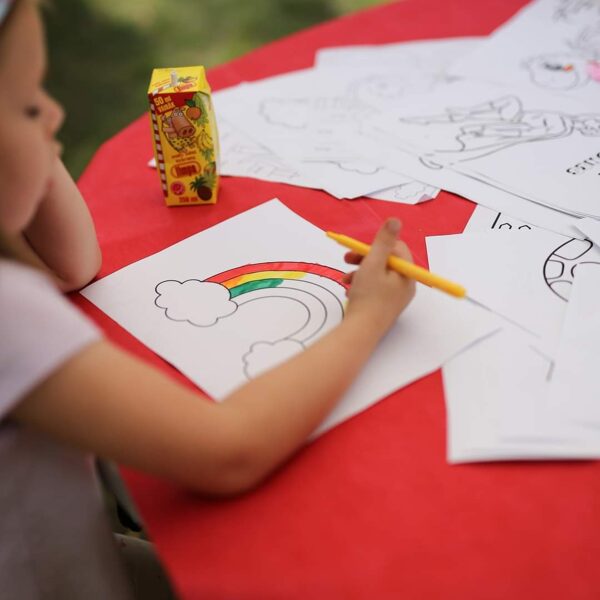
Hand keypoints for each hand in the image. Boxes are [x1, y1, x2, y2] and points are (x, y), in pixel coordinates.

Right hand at [342, 219, 415, 333]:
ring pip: (376, 275)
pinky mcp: (383, 307)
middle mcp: (404, 287)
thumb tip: (395, 220)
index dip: (377, 246)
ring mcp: (394, 299)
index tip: (359, 249)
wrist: (360, 333)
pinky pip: (373, 289)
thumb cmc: (368, 297)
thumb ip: (383, 241)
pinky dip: (360, 285)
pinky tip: (349, 290)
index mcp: (407, 275)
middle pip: (386, 262)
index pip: (397, 250)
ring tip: (345, 278)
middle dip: (364, 258)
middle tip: (347, 258)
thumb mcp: (373, 263)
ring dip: (359, 272)